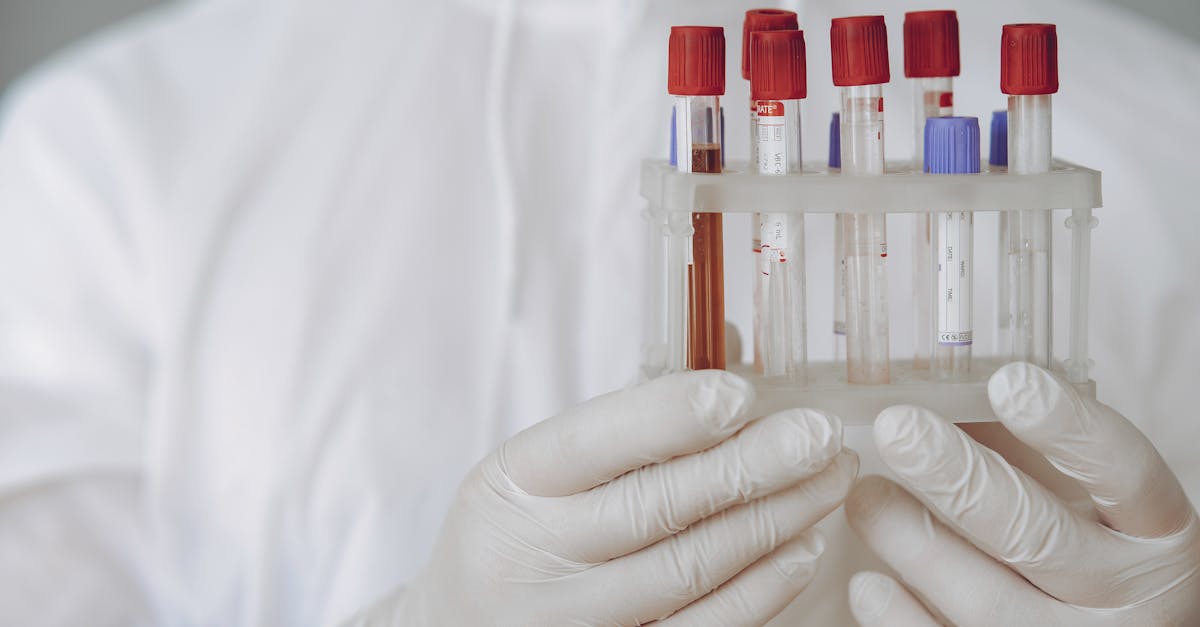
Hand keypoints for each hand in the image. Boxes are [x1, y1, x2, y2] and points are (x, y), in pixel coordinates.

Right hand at [350, 371, 857, 625]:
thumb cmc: (519, 537)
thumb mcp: (537, 473)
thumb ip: (622, 425)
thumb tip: (728, 348)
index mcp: (508, 487)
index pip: (593, 441)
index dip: (671, 415)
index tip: (743, 394)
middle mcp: (528, 558)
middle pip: (655, 506)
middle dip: (752, 466)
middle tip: (822, 436)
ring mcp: (567, 624)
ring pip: (689, 570)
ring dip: (774, 522)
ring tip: (830, 479)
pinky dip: (763, 589)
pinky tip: (803, 546)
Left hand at [845, 362, 1199, 625]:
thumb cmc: (1090, 552)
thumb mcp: (1081, 499)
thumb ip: (1027, 450)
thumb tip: (944, 391)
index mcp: (1154, 533)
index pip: (1123, 474)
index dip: (1068, 428)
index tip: (1009, 382)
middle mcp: (1124, 596)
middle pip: (1037, 535)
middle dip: (959, 477)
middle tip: (899, 428)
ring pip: (985, 600)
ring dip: (914, 542)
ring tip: (868, 496)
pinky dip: (901, 618)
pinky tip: (868, 584)